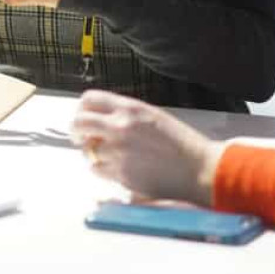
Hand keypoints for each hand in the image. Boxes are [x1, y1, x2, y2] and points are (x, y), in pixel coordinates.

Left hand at [71, 90, 224, 205]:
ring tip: (109, 156)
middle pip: (79, 123)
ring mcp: (118, 151)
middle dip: (76, 131)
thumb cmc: (180, 143)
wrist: (198, 169)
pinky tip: (117, 169)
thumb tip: (101, 119)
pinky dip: (102, 170)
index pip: (89, 99)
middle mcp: (120, 126)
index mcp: (130, 108)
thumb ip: (125, 114)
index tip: (83, 117)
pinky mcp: (121, 174)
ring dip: (93, 154)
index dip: (82, 109)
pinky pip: (97, 169)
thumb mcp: (152, 116)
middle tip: (80, 138)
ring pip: (87, 150)